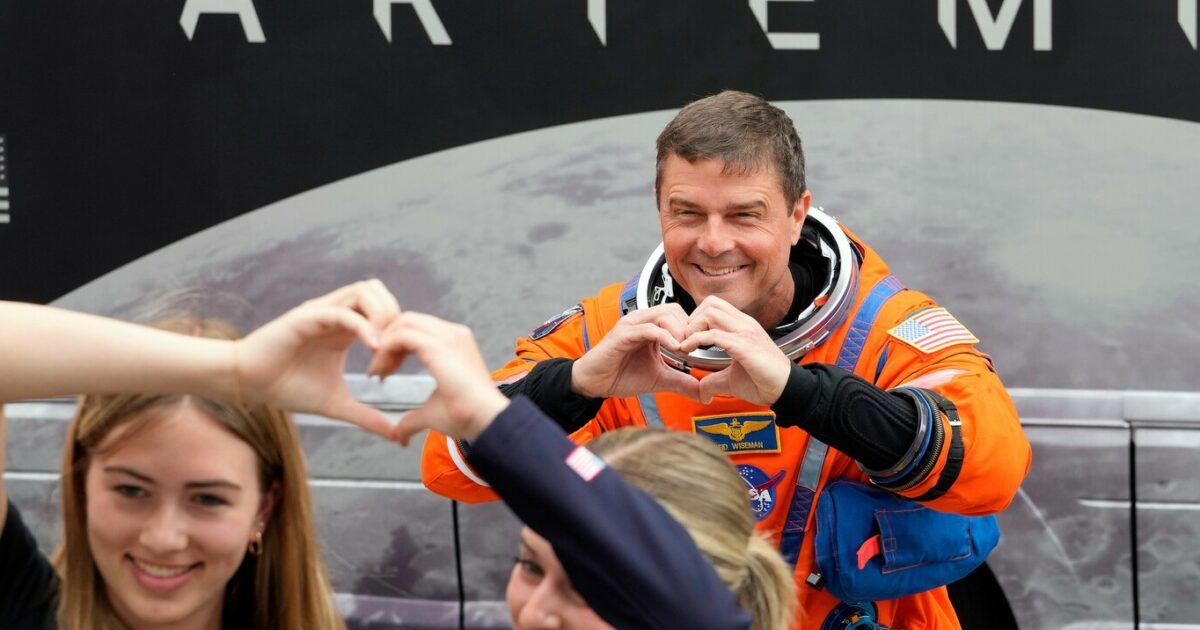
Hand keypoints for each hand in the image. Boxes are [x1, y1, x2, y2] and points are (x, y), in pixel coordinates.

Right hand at [237, 280, 399, 437]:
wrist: (249, 384)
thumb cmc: (288, 388)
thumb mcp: (336, 404)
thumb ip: (367, 417)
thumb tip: (396, 436)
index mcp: (347, 329)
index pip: (385, 310)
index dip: (397, 334)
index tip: (395, 368)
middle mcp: (337, 314)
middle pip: (379, 292)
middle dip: (394, 317)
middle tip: (393, 352)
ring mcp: (322, 312)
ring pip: (364, 291)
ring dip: (381, 315)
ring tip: (382, 349)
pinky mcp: (306, 317)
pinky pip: (341, 312)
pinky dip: (362, 326)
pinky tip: (373, 348)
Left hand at [374, 312, 509, 445]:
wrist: (486, 420)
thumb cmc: (467, 416)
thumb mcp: (433, 412)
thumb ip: (413, 418)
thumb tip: (399, 436)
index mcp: (455, 343)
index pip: (417, 329)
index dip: (395, 346)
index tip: (385, 371)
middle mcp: (453, 333)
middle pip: (407, 320)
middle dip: (386, 341)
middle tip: (378, 370)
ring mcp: (447, 336)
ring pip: (403, 323)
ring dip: (383, 345)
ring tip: (378, 372)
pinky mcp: (438, 346)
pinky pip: (401, 335)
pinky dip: (385, 348)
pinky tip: (381, 371)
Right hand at [570, 303, 699, 400]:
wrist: (594, 383)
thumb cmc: (621, 375)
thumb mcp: (660, 379)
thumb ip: (682, 382)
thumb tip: (704, 393)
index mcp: (651, 326)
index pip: (679, 314)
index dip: (692, 329)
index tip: (699, 349)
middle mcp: (641, 321)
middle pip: (674, 309)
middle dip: (688, 328)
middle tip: (693, 349)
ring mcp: (631, 325)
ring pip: (664, 314)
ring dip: (679, 331)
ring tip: (685, 350)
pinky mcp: (623, 334)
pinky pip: (649, 328)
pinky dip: (665, 336)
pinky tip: (675, 349)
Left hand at [679, 296, 791, 404]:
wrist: (786, 390)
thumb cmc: (764, 381)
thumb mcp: (731, 380)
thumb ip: (713, 381)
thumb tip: (701, 392)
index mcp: (742, 326)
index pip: (714, 306)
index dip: (696, 319)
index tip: (688, 338)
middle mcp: (744, 324)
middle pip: (710, 303)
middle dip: (691, 319)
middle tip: (685, 340)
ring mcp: (745, 332)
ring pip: (710, 312)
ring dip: (692, 327)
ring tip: (687, 345)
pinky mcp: (744, 346)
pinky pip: (714, 334)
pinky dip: (695, 340)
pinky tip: (689, 351)